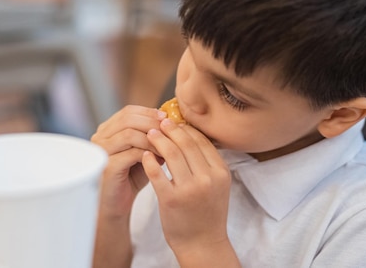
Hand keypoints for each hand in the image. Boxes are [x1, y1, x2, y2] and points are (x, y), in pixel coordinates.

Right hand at [91, 105, 164, 217]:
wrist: (117, 205)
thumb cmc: (131, 177)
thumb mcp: (143, 151)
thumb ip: (152, 136)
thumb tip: (173, 121)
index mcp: (107, 130)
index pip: (129, 111)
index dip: (149, 112)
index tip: (168, 118)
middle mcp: (100, 137)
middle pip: (128, 119)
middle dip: (152, 122)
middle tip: (171, 129)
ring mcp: (101, 152)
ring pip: (129, 134)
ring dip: (153, 138)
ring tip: (169, 145)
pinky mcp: (107, 167)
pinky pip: (131, 153)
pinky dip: (149, 153)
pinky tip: (161, 159)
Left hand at [142, 119, 231, 254]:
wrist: (202, 244)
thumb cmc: (207, 213)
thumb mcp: (217, 186)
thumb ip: (208, 163)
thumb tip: (191, 136)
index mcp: (221, 172)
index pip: (202, 141)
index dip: (187, 129)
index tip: (175, 123)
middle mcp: (208, 179)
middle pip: (187, 143)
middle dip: (171, 130)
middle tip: (160, 122)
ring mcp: (190, 189)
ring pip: (172, 154)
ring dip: (159, 140)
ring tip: (150, 134)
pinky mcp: (172, 200)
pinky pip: (157, 174)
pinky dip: (149, 160)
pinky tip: (144, 155)